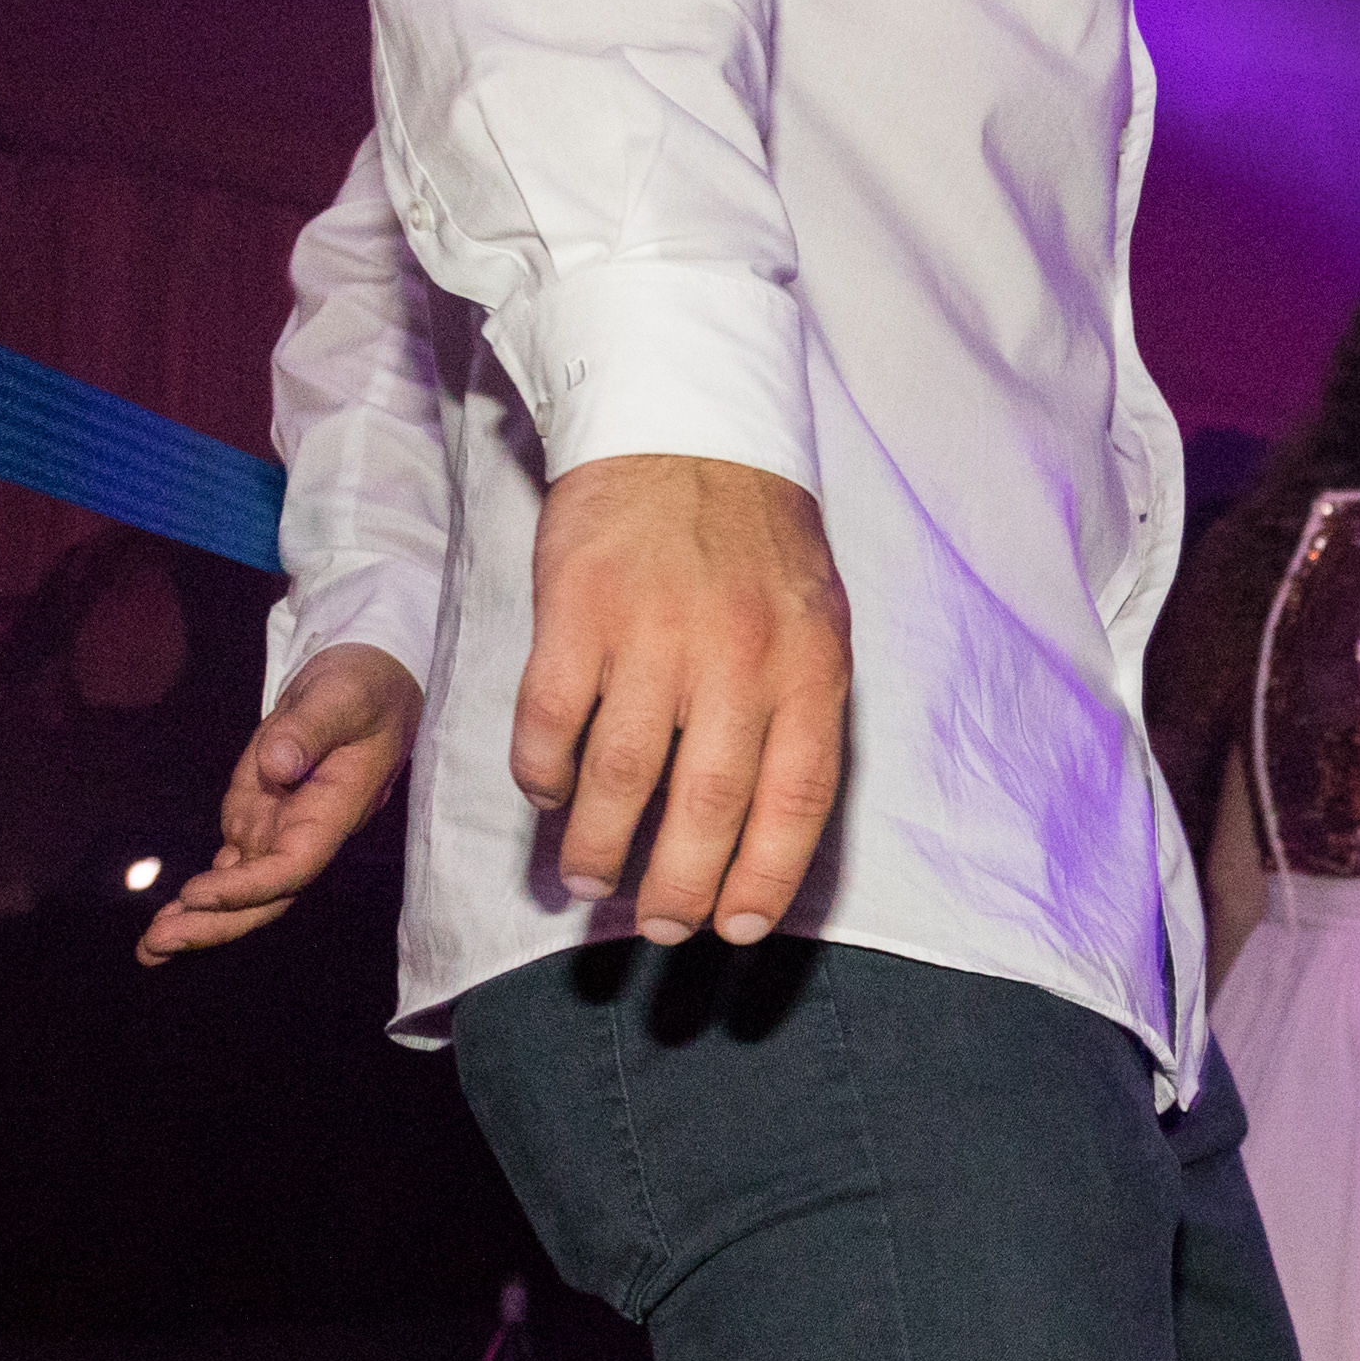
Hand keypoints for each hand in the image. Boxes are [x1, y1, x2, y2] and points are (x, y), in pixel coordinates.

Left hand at [135, 644, 423, 962]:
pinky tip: (167, 921)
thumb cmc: (362, 689)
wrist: (365, 684)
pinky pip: (232, 868)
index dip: (250, 887)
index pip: (295, 865)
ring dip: (201, 920)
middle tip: (159, 942)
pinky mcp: (261, 818)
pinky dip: (202, 897)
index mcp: (334, 810)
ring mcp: (282, 828)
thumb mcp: (342, 697)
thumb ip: (309, 729)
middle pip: (268, 896)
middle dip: (217, 923)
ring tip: (150, 948)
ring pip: (245, 891)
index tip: (197, 892)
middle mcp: (308, 831)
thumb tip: (277, 766)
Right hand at [512, 455, 851, 945]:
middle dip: (679, 888)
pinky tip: (548, 796)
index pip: (796, 801)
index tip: (736, 930)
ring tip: (591, 881)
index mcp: (808, 668)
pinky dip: (543, 776)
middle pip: (705, 807)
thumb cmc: (758, 544)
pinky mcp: (576, 613)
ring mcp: (653, 637)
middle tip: (660, 928)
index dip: (764, 877)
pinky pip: (550, 722)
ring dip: (600, 846)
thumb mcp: (816, 623)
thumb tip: (770, 828)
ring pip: (619, 778)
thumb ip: (799, 713)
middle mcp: (737, 660)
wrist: (686, 431)